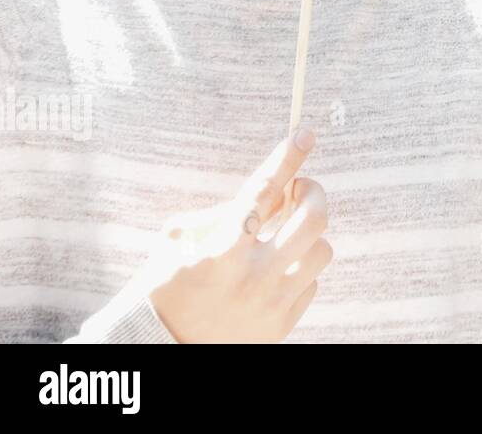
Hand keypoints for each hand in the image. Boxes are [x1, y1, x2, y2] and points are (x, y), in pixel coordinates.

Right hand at [139, 130, 332, 342]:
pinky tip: (278, 269)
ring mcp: (272, 304)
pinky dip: (299, 268)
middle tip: (298, 189)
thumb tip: (277, 191)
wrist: (160, 349)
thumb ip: (227, 212)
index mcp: (221, 252)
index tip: (305, 133)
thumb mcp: (179, 240)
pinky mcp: (282, 325)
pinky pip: (313, 282)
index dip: (287, 158)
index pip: (262, 192)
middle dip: (311, 192)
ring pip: (322, 250)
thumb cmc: (165, 284)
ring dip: (306, 234)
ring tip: (285, 234)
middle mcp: (253, 278)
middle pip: (312, 219)